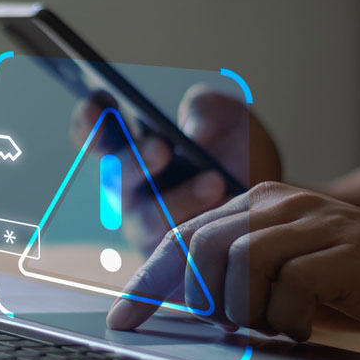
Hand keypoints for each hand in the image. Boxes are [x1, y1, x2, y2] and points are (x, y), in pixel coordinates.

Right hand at [70, 86, 280, 252]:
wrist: (271, 207)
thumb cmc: (239, 158)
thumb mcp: (231, 119)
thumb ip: (209, 108)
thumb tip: (195, 129)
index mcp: (131, 144)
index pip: (96, 131)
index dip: (89, 119)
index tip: (97, 104)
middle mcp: (129, 184)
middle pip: (112, 173)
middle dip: (132, 160)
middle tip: (160, 148)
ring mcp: (144, 221)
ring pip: (144, 215)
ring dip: (176, 199)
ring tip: (213, 181)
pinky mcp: (166, 256)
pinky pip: (171, 248)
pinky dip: (198, 224)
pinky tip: (224, 205)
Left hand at [106, 182, 359, 349]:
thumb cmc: (345, 278)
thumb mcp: (279, 269)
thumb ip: (232, 272)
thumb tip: (176, 301)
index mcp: (255, 204)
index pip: (184, 237)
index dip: (149, 281)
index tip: (123, 320)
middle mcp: (279, 204)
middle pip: (203, 246)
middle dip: (202, 299)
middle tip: (227, 324)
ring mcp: (313, 223)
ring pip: (240, 263)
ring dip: (246, 309)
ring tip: (274, 324)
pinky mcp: (344, 251)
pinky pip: (289, 286)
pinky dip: (288, 319)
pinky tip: (305, 327)